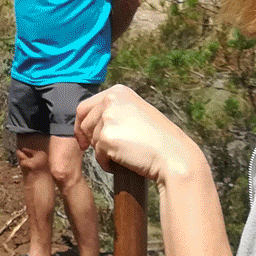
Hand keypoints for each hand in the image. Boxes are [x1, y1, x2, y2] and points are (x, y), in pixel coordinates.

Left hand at [75, 85, 203, 184]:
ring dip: (102, 152)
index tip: (85, 139)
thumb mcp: (135, 113)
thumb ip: (114, 111)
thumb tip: (87, 121)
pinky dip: (106, 163)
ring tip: (123, 155)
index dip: (81, 125)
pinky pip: (97, 155)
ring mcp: (108, 118)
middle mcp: (111, 100)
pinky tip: (122, 163)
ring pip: (91, 139)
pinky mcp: (107, 138)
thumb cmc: (158, 138)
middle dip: (92, 139)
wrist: (174, 155)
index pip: (85, 107)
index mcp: (118, 91)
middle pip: (84, 123)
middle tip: (109, 150)